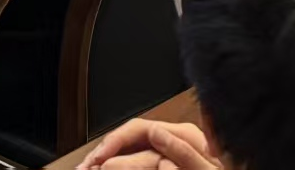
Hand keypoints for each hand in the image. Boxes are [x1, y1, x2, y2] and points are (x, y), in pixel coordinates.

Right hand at [78, 121, 217, 169]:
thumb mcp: (208, 170)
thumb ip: (184, 152)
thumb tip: (156, 132)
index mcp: (186, 135)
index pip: (140, 128)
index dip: (115, 142)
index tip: (100, 158)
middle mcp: (177, 140)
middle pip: (131, 138)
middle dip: (105, 152)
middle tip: (86, 166)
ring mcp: (172, 154)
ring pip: (131, 151)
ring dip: (108, 160)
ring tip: (89, 168)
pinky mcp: (170, 165)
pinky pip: (139, 160)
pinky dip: (120, 165)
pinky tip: (106, 169)